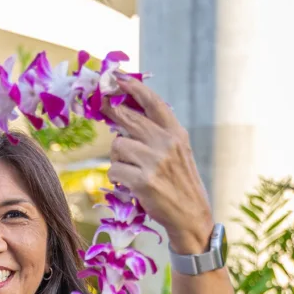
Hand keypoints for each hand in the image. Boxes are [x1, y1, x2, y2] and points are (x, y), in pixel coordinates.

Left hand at [100, 75, 213, 254]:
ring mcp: (155, 161)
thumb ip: (157, 134)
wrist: (191, 216)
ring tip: (131, 169)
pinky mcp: (143, 180)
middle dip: (112, 113)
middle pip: (128, 119)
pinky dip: (117, 178)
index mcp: (176, 133)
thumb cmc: (179, 183)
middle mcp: (166, 143)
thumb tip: (125, 115)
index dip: (133, 86)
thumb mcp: (178, 152)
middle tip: (101, 107)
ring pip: (117, 146)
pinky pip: (114, 169)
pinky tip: (130, 185)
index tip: (117, 77)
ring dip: (118, 158)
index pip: (153, 102)